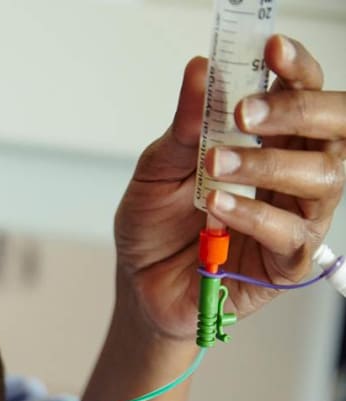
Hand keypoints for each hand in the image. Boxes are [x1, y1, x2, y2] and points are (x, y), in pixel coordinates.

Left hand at [114, 35, 345, 340]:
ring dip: (267, 164)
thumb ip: (182, 128)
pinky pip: (290, 234)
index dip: (296, 70)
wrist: (139, 286)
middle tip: (245, 112)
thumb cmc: (155, 228)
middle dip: (297, 111)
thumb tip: (199, 70)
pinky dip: (254, 215)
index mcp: (270, 143)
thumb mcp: (155, 171)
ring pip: (321, 179)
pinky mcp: (285, 262)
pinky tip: (218, 207)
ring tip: (216, 166)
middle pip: (333, 131)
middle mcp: (293, 176)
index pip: (303, 95)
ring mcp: (296, 219)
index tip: (272, 50)